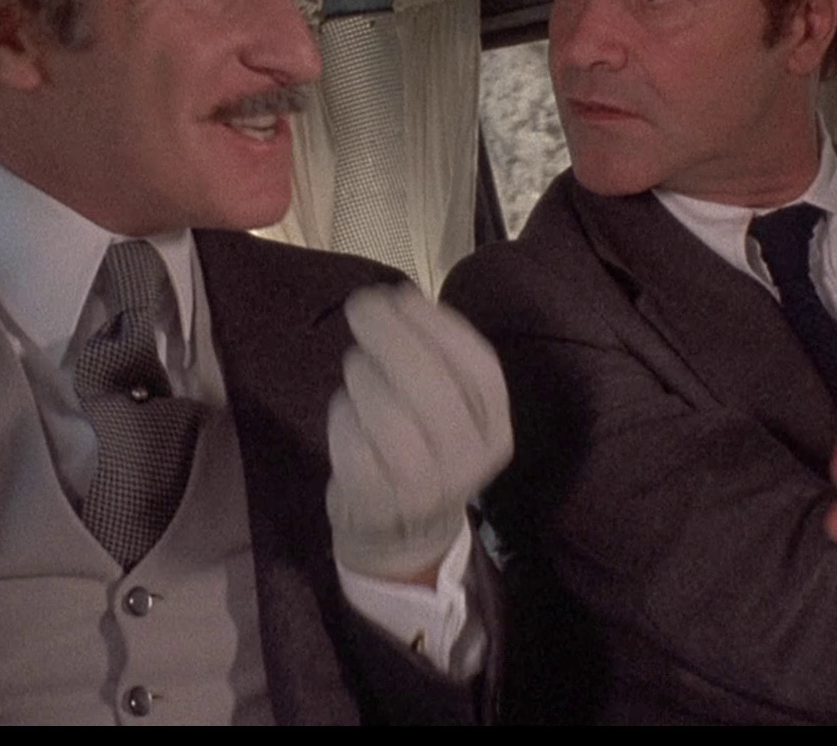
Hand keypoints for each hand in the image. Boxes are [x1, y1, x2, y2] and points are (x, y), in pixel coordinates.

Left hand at [326, 283, 511, 584]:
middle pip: (429, 386)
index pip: (478, 369)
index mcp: (494, 432)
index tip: (402, 295)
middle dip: (390, 335)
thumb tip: (401, 300)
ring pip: (387, 412)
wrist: (406, 541)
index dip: (438, 325)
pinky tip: (346, 411)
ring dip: (362, 375)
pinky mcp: (376, 502)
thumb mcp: (453, 415)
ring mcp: (423, 488)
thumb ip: (439, 363)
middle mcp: (468, 462)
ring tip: (358, 371)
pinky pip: (352, 440)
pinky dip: (341, 414)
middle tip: (361, 307)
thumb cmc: (425, 456)